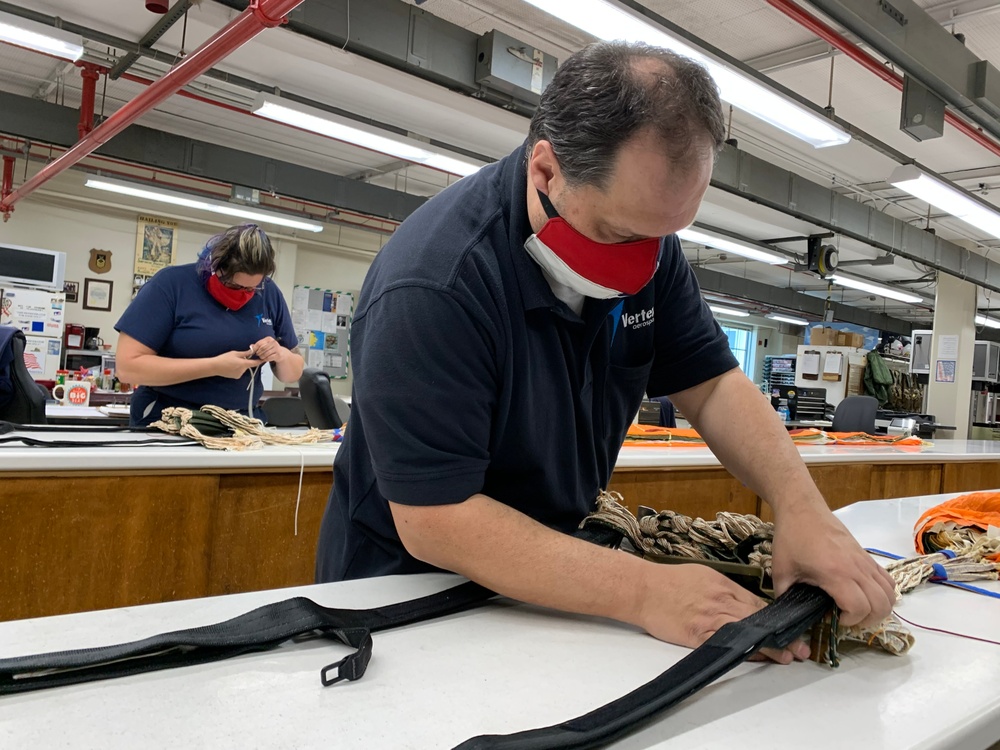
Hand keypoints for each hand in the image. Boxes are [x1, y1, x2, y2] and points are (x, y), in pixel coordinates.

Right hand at [214, 349, 256, 378]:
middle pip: (248, 365)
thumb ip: (245, 353)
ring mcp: (239, 375)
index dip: (260, 361)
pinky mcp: (236, 377)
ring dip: (241, 365)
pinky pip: (239, 372)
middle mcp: (243, 371)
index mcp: (243, 364)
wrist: (215, 367)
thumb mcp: (235, 353)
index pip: (255, 363)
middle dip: (245, 361)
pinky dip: (237, 369)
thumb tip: (253, 351)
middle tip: (237, 358)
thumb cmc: (224, 358)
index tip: (264, 359)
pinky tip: (230, 367)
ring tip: (232, 362)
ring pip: (243, 368)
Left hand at [250, 336, 285, 363]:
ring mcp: (276, 348)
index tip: (252, 352)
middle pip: (262, 348)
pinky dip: (265, 359)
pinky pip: (269, 358)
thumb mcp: (264, 345)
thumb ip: (257, 345)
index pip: (259, 343)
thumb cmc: (270, 348)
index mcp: (269, 339)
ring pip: (265, 354)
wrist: (281, 353)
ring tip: (261, 357)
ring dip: (261, 356)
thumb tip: (251, 346)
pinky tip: (265, 359)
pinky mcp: (278, 354)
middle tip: (257, 355)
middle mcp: (273, 342)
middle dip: (258, 353)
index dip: (254, 349)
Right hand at [637, 563, 809, 663]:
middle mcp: (721, 602)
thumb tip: (746, 602)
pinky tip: (756, 658)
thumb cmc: (670, 581)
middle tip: (802, 646)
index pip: (759, 604)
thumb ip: (725, 589)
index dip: (779, 618)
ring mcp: (710, 619)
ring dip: (769, 646)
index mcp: (723, 586)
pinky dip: (743, 651)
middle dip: (782, 634)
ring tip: (787, 656)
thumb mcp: (703, 575)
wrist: (643, 589)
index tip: (794, 627)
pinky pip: (726, 645)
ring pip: (747, 633)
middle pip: (758, 619)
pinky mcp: (697, 635)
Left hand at [770, 500, 896, 628]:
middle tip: (846, 618)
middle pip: (881, 605)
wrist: (802, 508)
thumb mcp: (781, 571)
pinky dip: (883, 593)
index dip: (849, 621)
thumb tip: (789, 616)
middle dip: (866, 619)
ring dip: (878, 608)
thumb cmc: (791, 538)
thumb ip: (786, 597)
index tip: (832, 618)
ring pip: (890, 593)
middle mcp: (857, 568)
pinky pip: (887, 580)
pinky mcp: (867, 556)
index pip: (859, 608)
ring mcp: (865, 561)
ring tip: (857, 609)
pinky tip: (863, 594)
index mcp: (836, 573)